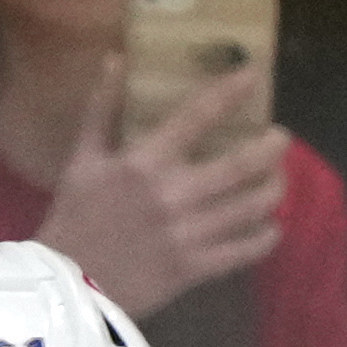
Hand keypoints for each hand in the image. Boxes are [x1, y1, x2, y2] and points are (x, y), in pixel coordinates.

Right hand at [32, 61, 284, 319]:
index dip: (231, 90)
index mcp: (145, 162)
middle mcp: (173, 194)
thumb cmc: (72, 220)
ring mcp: (187, 234)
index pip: (198, 115)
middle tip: (281, 138)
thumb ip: (102, 109)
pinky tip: (271, 229)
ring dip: (273, 190)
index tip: (255, 73)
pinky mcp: (192, 269)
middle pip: (241, 164)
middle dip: (271, 148)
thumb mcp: (81, 160)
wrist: (65, 288)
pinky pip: (241, 252)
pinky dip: (264, 240)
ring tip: (278, 181)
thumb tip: (115, 59)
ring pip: (249, 208)